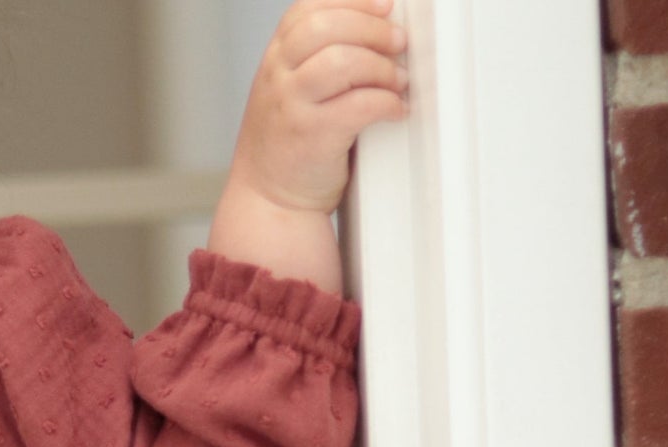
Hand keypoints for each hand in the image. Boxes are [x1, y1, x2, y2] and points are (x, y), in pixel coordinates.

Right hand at [229, 0, 409, 217]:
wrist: (268, 204)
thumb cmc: (287, 148)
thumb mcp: (287, 91)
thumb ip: (314, 58)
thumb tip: (376, 29)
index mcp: (274, 60)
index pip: (308, 9)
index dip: (352, 1)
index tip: (385, 6)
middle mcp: (277, 78)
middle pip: (327, 25)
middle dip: (373, 28)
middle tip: (399, 42)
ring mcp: (291, 107)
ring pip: (343, 60)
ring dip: (382, 66)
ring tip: (398, 81)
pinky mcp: (312, 137)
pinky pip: (360, 105)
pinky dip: (387, 103)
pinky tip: (395, 110)